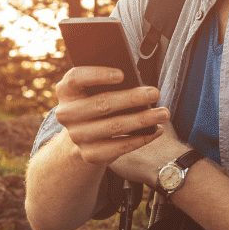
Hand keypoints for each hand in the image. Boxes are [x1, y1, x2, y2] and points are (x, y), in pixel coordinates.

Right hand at [52, 66, 170, 165]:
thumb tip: (137, 78)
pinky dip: (142, 138)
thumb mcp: (94, 88)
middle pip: (101, 104)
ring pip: (114, 127)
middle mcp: (66, 114)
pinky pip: (120, 147)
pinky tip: (157, 131)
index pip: (76, 78)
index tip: (122, 74)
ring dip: (143, 120)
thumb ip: (108, 81)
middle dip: (132, 98)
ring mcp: (77, 136)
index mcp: (65, 90)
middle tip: (155, 93)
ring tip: (163, 113)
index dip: (97, 75)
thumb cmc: (97, 101)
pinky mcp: (90, 154)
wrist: (84, 134)